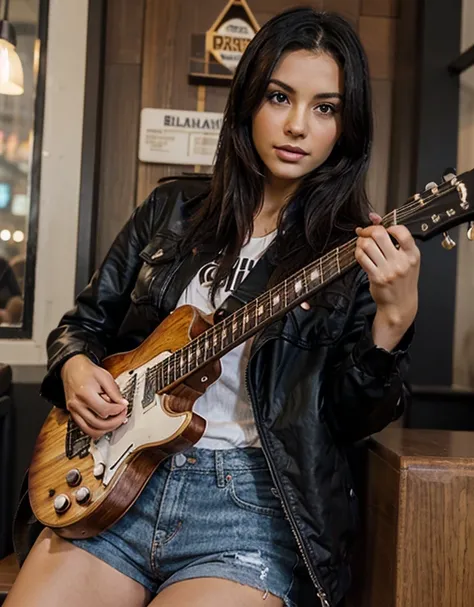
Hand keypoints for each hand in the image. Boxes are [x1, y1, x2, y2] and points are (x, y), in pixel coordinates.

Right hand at [61, 354, 128, 438]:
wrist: (72, 369)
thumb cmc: (87, 371)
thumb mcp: (104, 376)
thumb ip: (114, 391)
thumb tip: (123, 403)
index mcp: (84, 393)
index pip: (104, 410)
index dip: (118, 410)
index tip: (124, 406)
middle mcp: (77, 405)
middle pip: (98, 424)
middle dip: (115, 422)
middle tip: (123, 415)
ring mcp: (73, 411)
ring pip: (91, 431)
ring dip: (107, 429)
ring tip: (116, 421)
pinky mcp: (73, 414)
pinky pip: (85, 429)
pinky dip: (97, 430)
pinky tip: (106, 424)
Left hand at [355, 212, 419, 349]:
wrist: (400, 304)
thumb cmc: (402, 280)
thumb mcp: (406, 259)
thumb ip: (394, 239)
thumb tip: (374, 217)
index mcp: (412, 254)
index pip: (401, 231)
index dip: (388, 226)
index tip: (383, 230)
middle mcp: (402, 261)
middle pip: (380, 235)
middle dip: (369, 231)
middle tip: (365, 233)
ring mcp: (389, 270)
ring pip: (368, 245)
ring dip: (361, 242)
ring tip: (362, 245)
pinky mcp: (377, 277)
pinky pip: (362, 258)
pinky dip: (358, 253)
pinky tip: (360, 254)